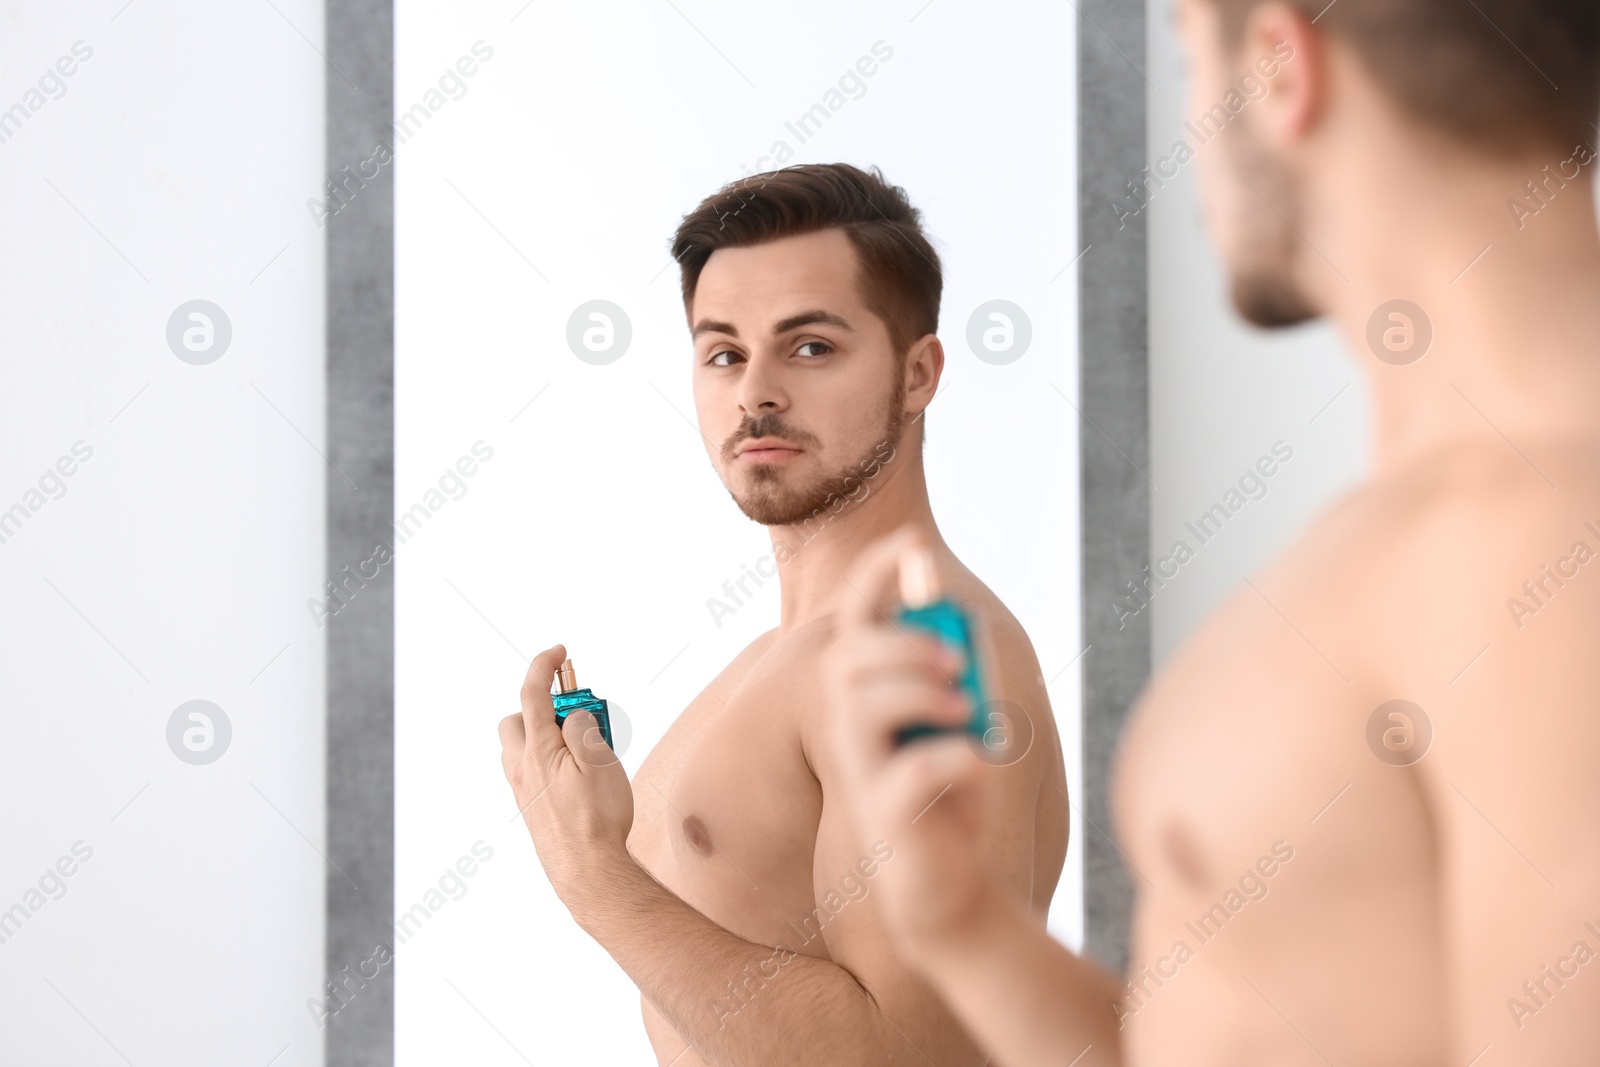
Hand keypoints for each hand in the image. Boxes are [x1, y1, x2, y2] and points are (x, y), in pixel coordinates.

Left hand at [499, 643, 635, 911]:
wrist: (587, 871)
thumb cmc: (598, 819)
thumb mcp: (601, 760)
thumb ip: (583, 728)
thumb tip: (573, 716)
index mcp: (539, 750)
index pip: (533, 694)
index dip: (544, 666)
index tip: (558, 652)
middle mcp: (523, 768)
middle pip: (515, 720)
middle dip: (539, 705)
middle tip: (576, 711)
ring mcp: (523, 791)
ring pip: (519, 748)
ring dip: (542, 734)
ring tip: (580, 745)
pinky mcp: (530, 810)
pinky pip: (528, 771)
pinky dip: (545, 760)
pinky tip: (574, 775)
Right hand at [824, 528, 1001, 958]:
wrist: (947, 885)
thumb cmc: (947, 796)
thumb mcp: (952, 721)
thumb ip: (948, 672)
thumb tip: (956, 623)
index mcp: (865, 696)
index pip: (854, 621)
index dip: (875, 575)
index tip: (910, 541)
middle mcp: (851, 729)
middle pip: (850, 660)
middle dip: (902, 645)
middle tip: (955, 660)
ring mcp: (862, 771)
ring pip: (863, 708)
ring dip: (919, 692)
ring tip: (965, 709)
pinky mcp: (887, 816)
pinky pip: (910, 772)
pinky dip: (952, 757)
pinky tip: (974, 763)